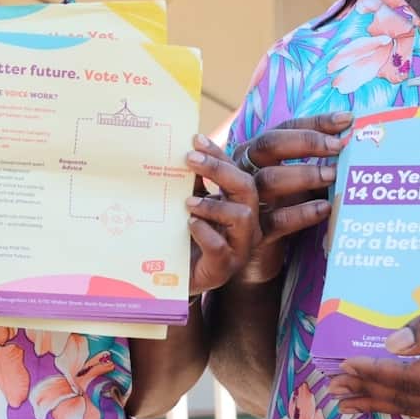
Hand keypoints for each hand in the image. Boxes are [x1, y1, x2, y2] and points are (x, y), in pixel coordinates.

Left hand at [184, 135, 259, 295]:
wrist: (173, 280)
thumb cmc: (183, 237)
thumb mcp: (187, 206)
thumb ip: (189, 184)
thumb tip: (178, 152)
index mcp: (236, 202)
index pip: (234, 170)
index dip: (217, 153)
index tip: (195, 138)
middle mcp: (245, 222)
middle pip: (246, 187)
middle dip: (219, 170)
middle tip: (189, 158)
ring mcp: (238, 246)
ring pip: (242, 217)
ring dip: (213, 204)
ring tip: (188, 202)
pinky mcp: (223, 268)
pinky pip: (221, 248)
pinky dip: (206, 233)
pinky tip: (190, 225)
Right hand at [236, 112, 350, 283]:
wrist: (253, 258)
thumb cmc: (278, 211)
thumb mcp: (295, 184)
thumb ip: (316, 167)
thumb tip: (354, 151)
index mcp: (255, 153)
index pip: (284, 127)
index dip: (315, 122)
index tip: (347, 119)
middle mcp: (245, 170)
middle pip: (270, 144)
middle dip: (306, 142)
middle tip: (338, 146)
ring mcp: (247, 200)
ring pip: (270, 179)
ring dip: (305, 174)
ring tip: (334, 175)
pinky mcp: (254, 232)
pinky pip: (277, 220)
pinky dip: (302, 213)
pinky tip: (326, 208)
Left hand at [328, 276, 419, 417]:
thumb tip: (391, 345)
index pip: (410, 378)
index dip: (374, 373)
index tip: (344, 365)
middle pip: (411, 400)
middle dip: (370, 393)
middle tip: (333, 387)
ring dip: (383, 403)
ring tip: (349, 400)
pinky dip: (407, 404)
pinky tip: (388, 402)